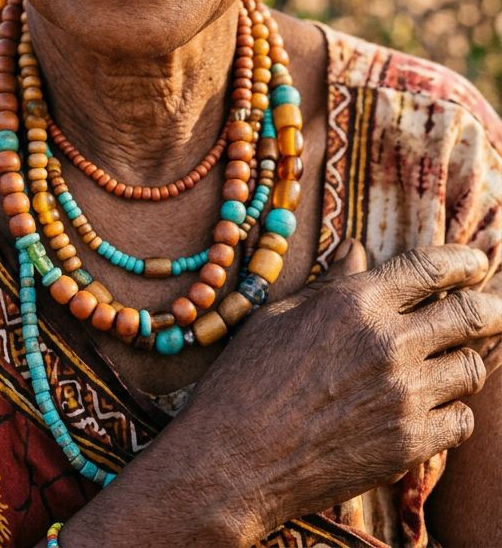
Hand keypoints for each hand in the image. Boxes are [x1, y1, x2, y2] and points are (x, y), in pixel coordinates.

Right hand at [183, 243, 500, 540]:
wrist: (235, 459)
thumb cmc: (247, 379)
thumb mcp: (282, 313)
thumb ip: (332, 283)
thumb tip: (358, 251)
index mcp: (357, 302)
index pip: (430, 268)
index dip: (463, 261)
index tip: (477, 261)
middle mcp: (389, 342)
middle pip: (468, 315)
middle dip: (489, 307)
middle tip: (494, 308)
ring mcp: (404, 395)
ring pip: (471, 368)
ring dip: (466, 361)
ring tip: (457, 361)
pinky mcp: (409, 443)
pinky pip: (461, 421)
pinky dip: (455, 411)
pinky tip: (438, 408)